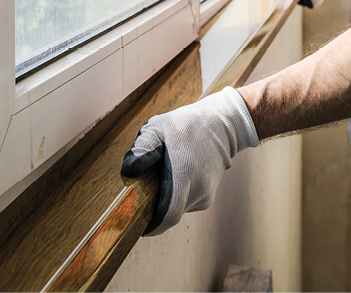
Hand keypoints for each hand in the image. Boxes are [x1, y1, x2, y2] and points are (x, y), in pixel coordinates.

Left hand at [121, 87, 258, 235]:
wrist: (221, 125)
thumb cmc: (186, 125)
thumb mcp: (158, 127)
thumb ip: (142, 148)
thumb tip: (129, 171)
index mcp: (184, 172)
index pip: (169, 214)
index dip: (152, 225)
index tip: (138, 225)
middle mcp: (198, 188)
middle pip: (169, 213)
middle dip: (154, 208)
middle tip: (143, 191)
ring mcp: (205, 194)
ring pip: (177, 209)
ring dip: (165, 200)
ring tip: (162, 175)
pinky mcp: (207, 197)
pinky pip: (185, 204)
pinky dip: (175, 196)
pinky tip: (174, 177)